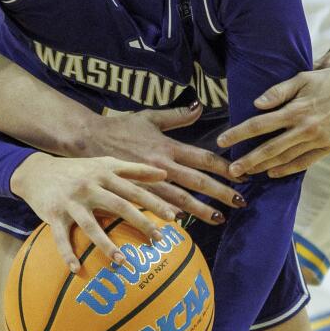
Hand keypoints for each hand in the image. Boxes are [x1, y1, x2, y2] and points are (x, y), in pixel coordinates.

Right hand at [10, 154, 174, 271]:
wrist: (37, 171)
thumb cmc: (78, 170)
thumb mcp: (105, 164)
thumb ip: (134, 169)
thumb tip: (164, 173)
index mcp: (104, 174)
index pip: (134, 189)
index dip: (155, 203)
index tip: (173, 217)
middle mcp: (89, 187)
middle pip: (119, 206)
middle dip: (141, 222)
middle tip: (158, 239)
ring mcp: (71, 202)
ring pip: (91, 225)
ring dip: (106, 245)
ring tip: (121, 261)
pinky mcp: (54, 215)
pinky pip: (61, 238)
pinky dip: (68, 254)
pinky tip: (76, 270)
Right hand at [83, 105, 244, 223]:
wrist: (89, 139)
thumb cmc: (121, 127)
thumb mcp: (150, 117)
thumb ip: (177, 115)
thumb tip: (200, 107)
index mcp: (168, 146)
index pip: (202, 157)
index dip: (223, 167)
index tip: (240, 175)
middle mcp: (161, 164)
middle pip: (197, 181)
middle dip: (220, 193)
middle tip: (240, 203)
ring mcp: (149, 180)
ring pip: (180, 199)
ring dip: (201, 210)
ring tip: (219, 219)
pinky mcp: (136, 191)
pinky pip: (157, 206)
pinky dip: (172, 215)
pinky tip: (184, 223)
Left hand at [217, 64, 329, 177]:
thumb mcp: (302, 78)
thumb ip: (278, 92)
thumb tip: (256, 105)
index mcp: (296, 110)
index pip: (259, 124)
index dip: (239, 134)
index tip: (222, 142)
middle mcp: (306, 128)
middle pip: (270, 148)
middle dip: (248, 160)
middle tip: (231, 170)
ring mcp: (319, 140)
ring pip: (286, 158)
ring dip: (265, 166)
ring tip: (248, 173)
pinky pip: (305, 162)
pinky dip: (288, 169)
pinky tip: (274, 172)